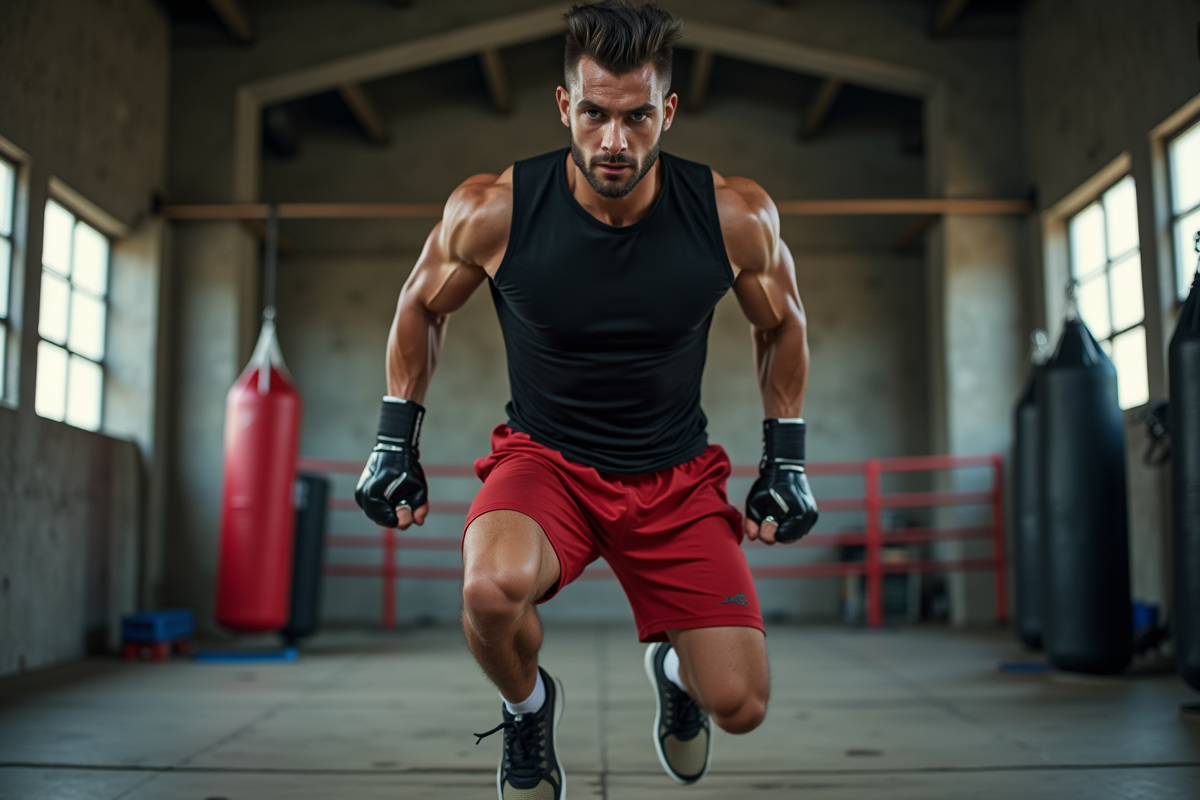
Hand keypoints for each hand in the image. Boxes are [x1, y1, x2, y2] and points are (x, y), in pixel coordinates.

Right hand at [355, 397, 428, 528]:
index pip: (387, 522)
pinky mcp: (361, 493)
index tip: (407, 508)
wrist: (393, 449)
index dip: (401, 519)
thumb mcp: (419, 487)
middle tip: (404, 504)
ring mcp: (360, 495)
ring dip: (390, 512)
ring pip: (377, 516)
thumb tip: (419, 522)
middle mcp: (363, 496)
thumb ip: (420, 507)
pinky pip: (373, 508)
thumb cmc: (407, 467)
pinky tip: (391, 497)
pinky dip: (384, 507)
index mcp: (374, 495)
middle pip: (381, 522)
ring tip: (399, 498)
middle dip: (396, 517)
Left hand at [744, 466, 818, 543]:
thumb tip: (753, 537)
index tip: (765, 521)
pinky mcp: (814, 515)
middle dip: (777, 532)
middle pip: (789, 538)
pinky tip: (784, 515)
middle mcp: (807, 513)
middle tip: (769, 518)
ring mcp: (812, 515)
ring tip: (778, 514)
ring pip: (795, 535)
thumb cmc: (768, 485)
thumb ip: (751, 521)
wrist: (785, 469)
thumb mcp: (754, 501)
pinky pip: (801, 529)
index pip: (782, 537)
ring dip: (784, 530)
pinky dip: (791, 526)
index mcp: (793, 509)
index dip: (769, 533)